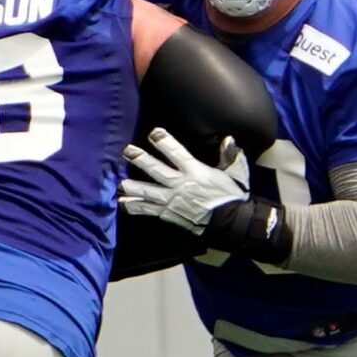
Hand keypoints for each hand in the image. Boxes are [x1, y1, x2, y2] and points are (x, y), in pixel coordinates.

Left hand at [122, 129, 290, 262]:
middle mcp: (182, 185)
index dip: (165, 142)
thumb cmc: (233, 196)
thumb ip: (230, 155)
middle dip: (141, 160)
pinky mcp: (170, 215)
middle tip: (127, 151)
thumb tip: (229, 139)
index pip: (177, 153)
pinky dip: (136, 207)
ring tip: (120, 182)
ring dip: (134, 187)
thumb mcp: (236, 173)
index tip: (154, 133)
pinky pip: (150, 210)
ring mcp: (174, 201)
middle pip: (157, 171)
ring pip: (149, 192)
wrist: (232, 224)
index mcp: (196, 172)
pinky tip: (123, 203)